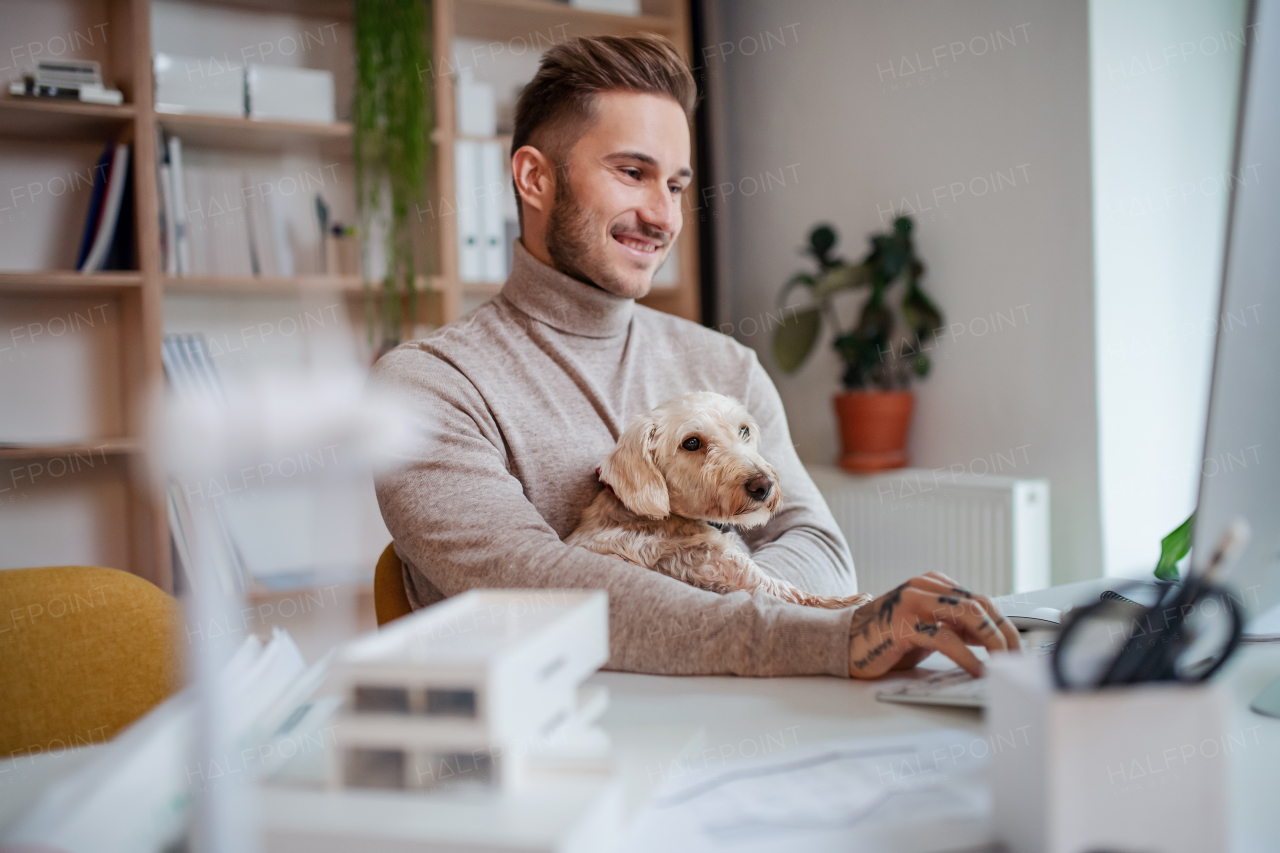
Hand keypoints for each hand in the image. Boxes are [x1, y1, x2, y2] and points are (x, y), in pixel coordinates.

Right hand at [847, 571, 1020, 678]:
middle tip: (1017, 658)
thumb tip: (996, 640)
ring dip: (993, 643)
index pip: (981, 600)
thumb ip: (958, 627)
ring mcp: (912, 603)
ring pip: (968, 615)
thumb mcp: (929, 628)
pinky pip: (945, 639)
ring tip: (1003, 664)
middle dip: (1004, 633)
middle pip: (979, 605)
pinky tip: (978, 671)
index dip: (1005, 625)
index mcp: (932, 584)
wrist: (843, 643)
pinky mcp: (902, 625)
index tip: (1019, 647)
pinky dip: (968, 657)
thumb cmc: (887, 639)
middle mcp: (924, 588)